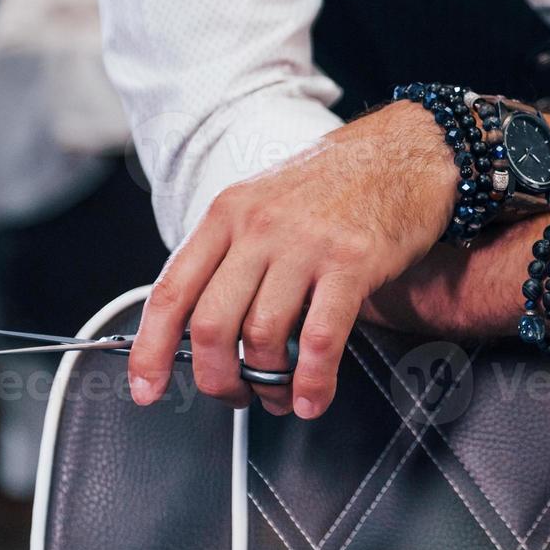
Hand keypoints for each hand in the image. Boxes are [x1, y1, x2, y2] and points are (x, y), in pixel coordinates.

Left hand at [130, 101, 457, 416]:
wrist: (403, 153)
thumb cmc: (338, 182)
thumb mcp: (265, 202)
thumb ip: (233, 255)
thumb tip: (208, 324)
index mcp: (228, 214)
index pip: (172, 291)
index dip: (151, 350)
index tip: (147, 386)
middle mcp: (259, 227)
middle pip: (211, 326)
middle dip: (217, 379)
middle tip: (233, 395)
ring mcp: (304, 245)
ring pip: (262, 338)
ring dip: (268, 384)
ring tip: (281, 395)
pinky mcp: (351, 263)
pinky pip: (319, 339)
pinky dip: (313, 381)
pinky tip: (314, 396)